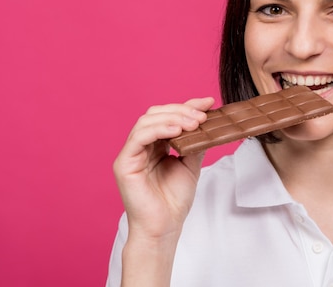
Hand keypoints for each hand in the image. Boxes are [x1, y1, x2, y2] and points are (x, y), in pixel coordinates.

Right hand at [113, 97, 214, 241]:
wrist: (164, 228)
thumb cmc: (173, 201)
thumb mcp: (190, 164)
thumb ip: (194, 143)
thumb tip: (206, 122)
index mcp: (154, 145)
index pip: (168, 117)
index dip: (187, 106)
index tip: (208, 103)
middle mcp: (140, 146)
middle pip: (156, 114)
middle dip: (181, 111)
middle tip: (202, 116)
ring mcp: (130, 154)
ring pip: (146, 121)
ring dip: (173, 118)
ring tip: (193, 123)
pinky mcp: (124, 163)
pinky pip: (138, 137)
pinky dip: (158, 129)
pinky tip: (176, 131)